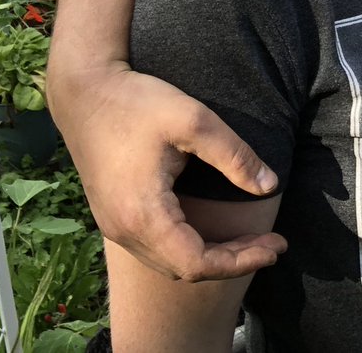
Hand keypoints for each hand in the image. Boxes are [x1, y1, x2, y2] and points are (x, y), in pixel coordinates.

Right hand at [54, 65, 286, 280]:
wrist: (85, 92)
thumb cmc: (138, 102)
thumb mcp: (195, 121)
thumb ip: (235, 156)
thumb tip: (269, 186)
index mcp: (143, 214)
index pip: (196, 264)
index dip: (241, 262)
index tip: (276, 246)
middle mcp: (123, 230)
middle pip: (184, 269)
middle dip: (234, 261)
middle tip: (274, 243)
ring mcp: (114, 226)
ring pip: (169, 262)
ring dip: (212, 257)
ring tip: (253, 240)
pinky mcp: (113, 215)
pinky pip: (156, 248)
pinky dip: (190, 248)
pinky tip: (214, 232)